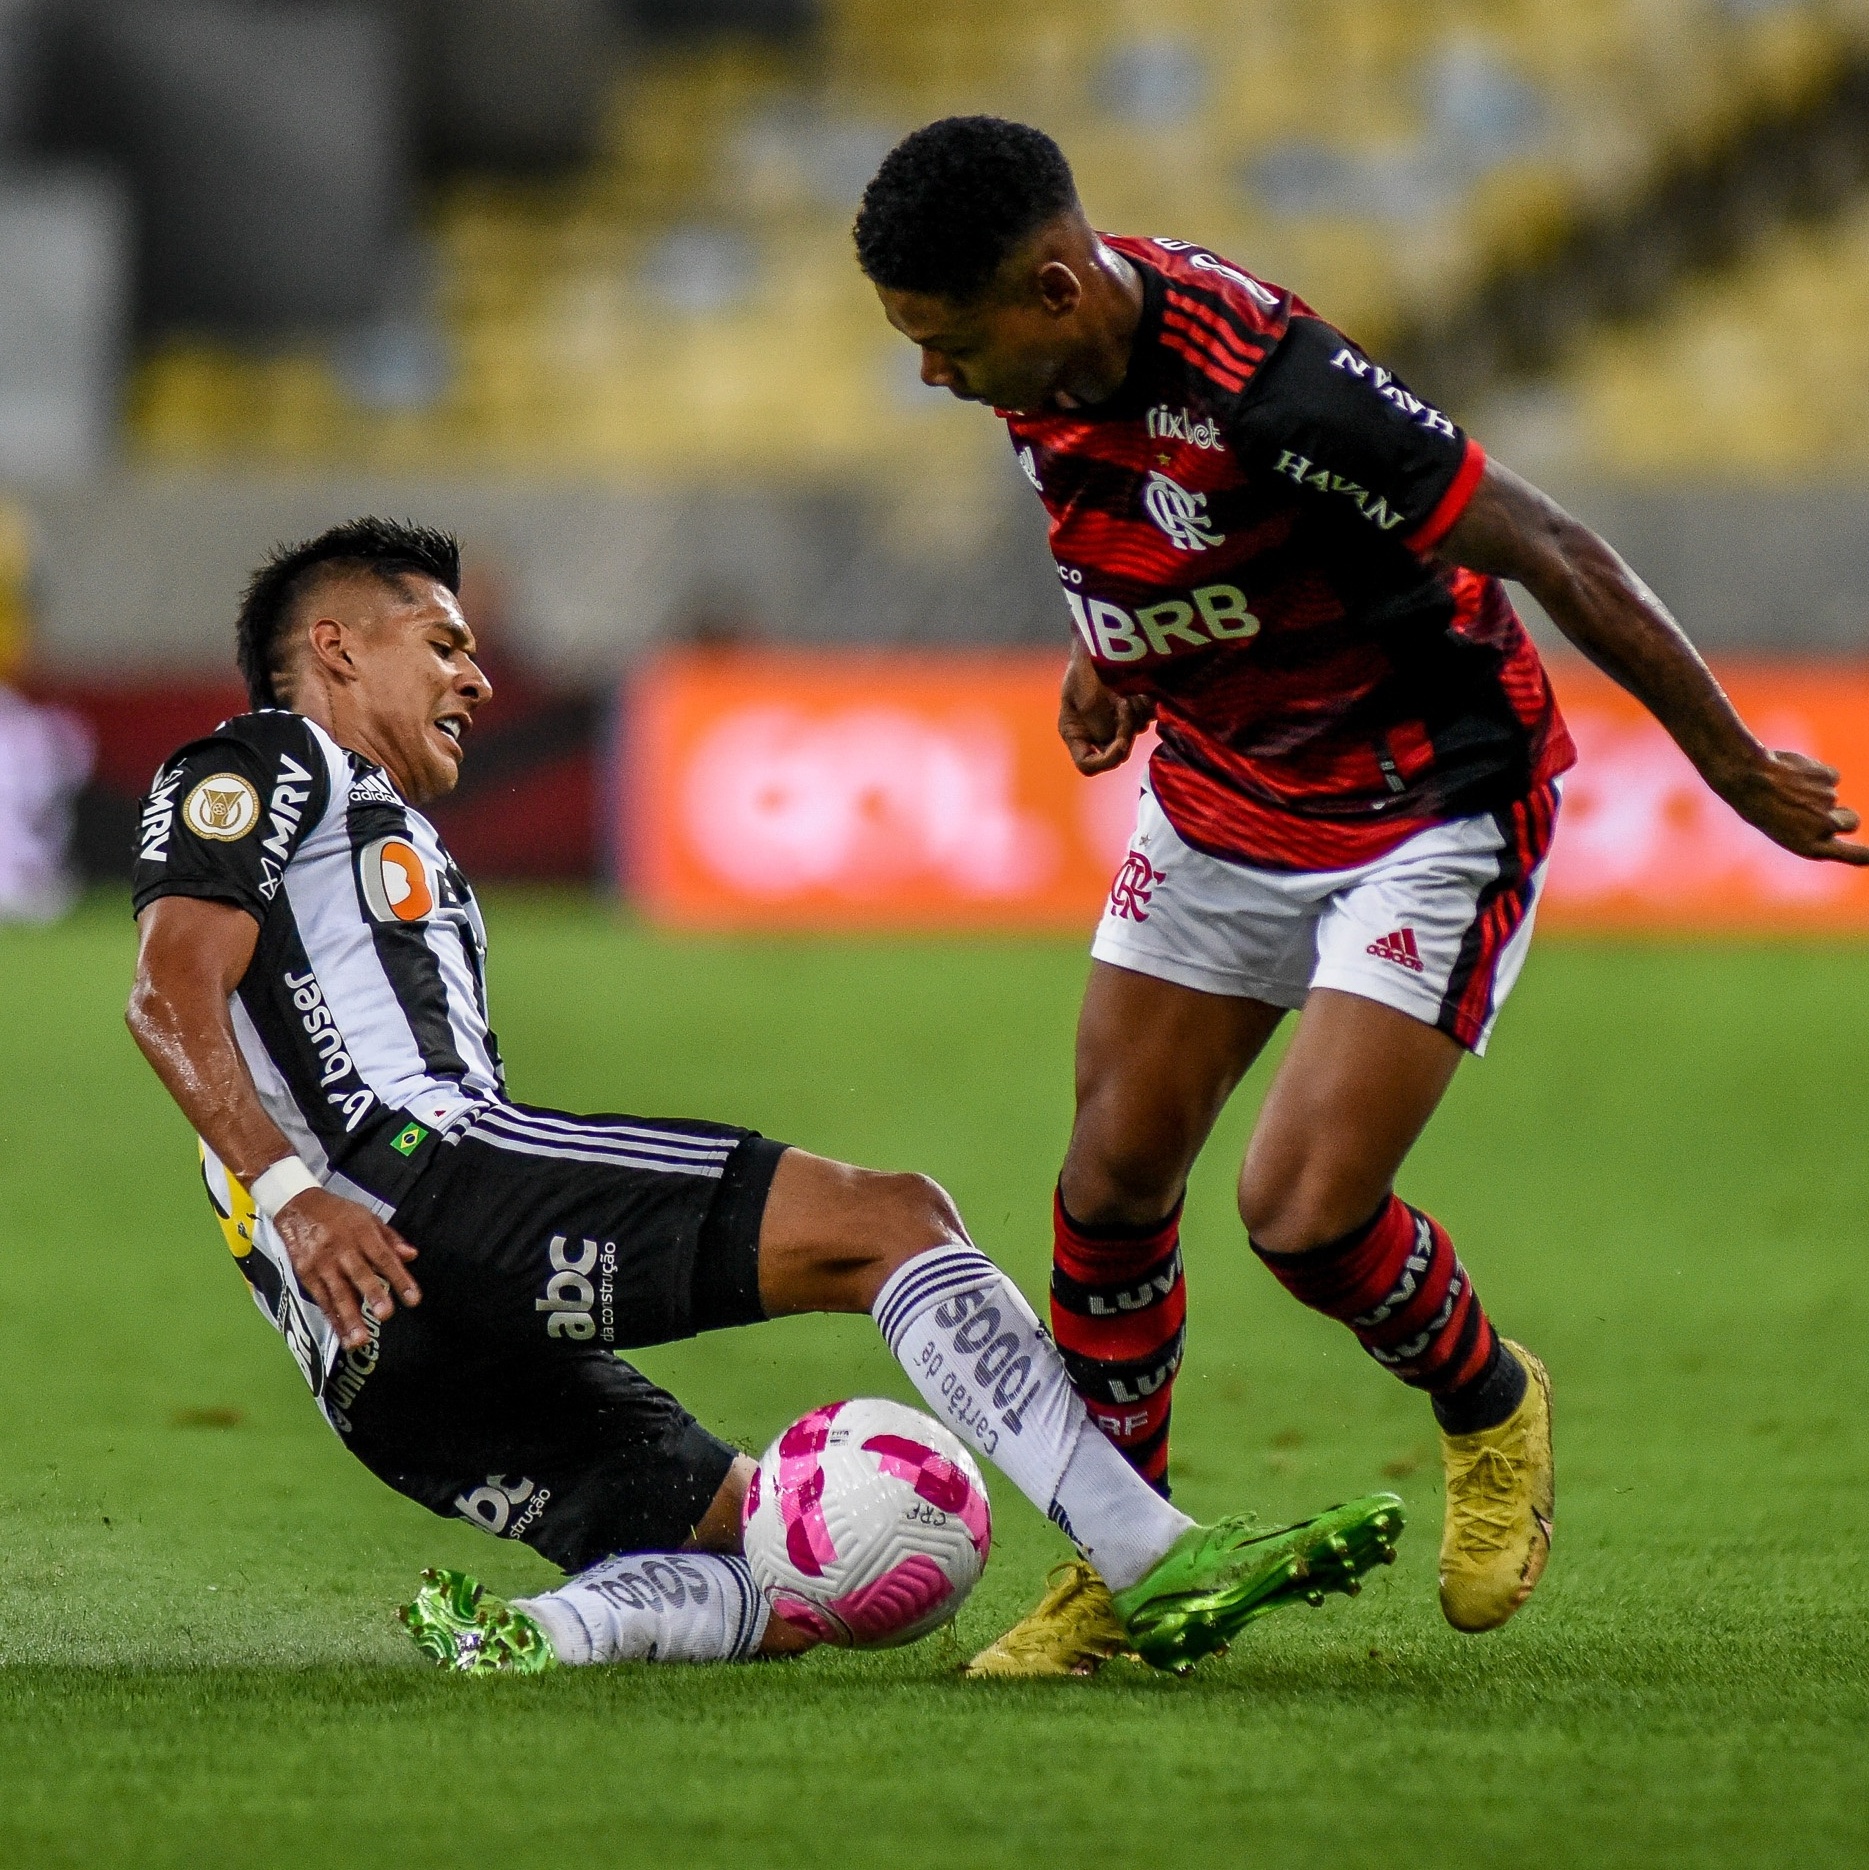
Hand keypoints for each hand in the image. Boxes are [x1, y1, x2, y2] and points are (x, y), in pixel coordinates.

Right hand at [272, 1187, 420, 1349]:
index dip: (400, 1278)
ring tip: (360, 1340)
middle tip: (385, 1315)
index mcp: (362, 1233)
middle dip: (372, 1295)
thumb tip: (412, 1256)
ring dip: (349, 1317)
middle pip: (359, 1274)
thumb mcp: (368, 1217)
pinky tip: (342, 1335)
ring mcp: (322, 1263)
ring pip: (337, 1293)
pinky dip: (332, 1318)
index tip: (413, 1299)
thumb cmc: (338, 1213)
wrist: (297, 1206)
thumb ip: (391, 1239)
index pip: (384, 1257)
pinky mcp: (305, 1273)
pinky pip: (321, 1299)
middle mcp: (342, 1249)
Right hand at [1060, 650, 1155, 774]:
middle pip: (1116, 751)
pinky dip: (1145, 708)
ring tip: (1128, 690)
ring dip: (1135, 716)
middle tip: (1125, 704)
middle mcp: (1094, 732)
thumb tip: (1117, 742)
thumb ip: (1099, 724)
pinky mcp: (1133, 709)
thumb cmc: (1086, 662)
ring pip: (1133, 735)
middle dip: (1124, 731)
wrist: (1104, 636)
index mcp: (1074, 731)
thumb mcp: (1085, 694)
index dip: (1106, 760)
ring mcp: (1114, 721)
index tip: (1122, 743)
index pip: (1087, 764)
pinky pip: (1145, 719)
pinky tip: (1139, 690)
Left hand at [1714, 748, 1868, 864]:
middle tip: (1817, 808)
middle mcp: (1824, 828)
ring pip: (1832, 796)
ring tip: (1787, 789)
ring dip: (1816, 791)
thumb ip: (1811, 828)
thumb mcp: (1783, 828)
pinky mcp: (1828, 780)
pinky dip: (1815, 773)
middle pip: (1853, 822)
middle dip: (1844, 814)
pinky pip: (1830, 776)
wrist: (1747, 778)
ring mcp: (1828, 803)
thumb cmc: (1759, 806)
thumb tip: (1837, 818)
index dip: (1866, 853)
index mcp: (1811, 846)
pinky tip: (1793, 773)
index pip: (1854, 855)